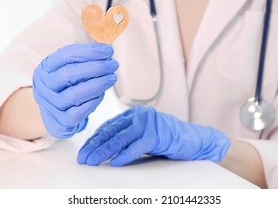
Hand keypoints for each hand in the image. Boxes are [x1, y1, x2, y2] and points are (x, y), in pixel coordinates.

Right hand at [32, 43, 117, 138]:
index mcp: (45, 69)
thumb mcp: (66, 69)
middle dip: (95, 67)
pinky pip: (78, 112)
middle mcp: (44, 86)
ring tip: (112, 78)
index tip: (108, 50)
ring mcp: (51, 105)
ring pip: (74, 94)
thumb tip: (106, 48)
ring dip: (97, 84)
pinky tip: (101, 94)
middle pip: (69, 74)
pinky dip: (92, 102)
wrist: (52, 115)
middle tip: (113, 64)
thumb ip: (82, 59)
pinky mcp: (60, 122)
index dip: (88, 51)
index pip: (65, 55)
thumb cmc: (65, 87)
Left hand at [77, 106, 229, 165]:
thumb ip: (126, 138)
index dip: (94, 140)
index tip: (84, 151)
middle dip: (94, 147)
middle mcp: (139, 116)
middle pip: (110, 132)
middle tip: (84, 158)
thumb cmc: (169, 139)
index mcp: (133, 114)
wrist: (194, 140)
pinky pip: (136, 146)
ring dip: (104, 152)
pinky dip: (124, 155)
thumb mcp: (143, 136)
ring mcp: (148, 124)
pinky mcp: (157, 134)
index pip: (108, 127)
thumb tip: (103, 150)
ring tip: (93, 161)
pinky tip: (115, 162)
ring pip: (120, 139)